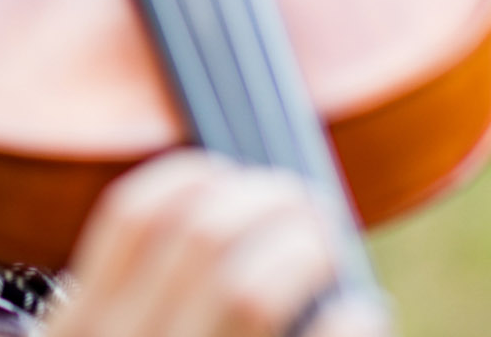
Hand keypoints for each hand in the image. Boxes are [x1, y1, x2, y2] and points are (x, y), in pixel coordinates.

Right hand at [38, 151, 387, 336]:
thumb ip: (133, 303)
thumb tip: (225, 214)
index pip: (134, 212)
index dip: (201, 176)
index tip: (239, 180)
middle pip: (204, 230)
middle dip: (272, 199)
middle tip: (305, 208)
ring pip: (250, 283)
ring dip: (306, 248)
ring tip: (325, 251)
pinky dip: (352, 314)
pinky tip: (357, 313)